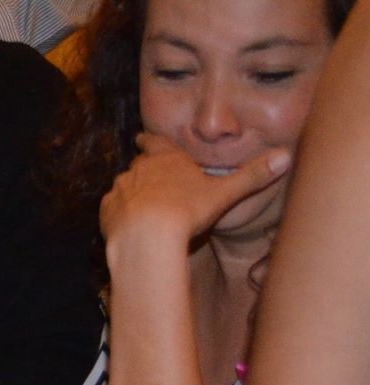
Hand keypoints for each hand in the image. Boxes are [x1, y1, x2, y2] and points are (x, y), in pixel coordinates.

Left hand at [101, 134, 291, 247]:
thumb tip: (287, 156)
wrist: (147, 237)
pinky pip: (111, 208)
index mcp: (167, 159)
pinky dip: (118, 214)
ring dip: (131, 194)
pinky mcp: (107, 210)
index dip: (150, 140)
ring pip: (124, 186)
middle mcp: (140, 169)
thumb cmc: (188, 212)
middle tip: (148, 177)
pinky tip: (127, 225)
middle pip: (139, 165)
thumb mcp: (225, 193)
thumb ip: (253, 176)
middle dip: (142, 169)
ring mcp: (121, 189)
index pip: (156, 143)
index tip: (141, 137)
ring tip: (139, 208)